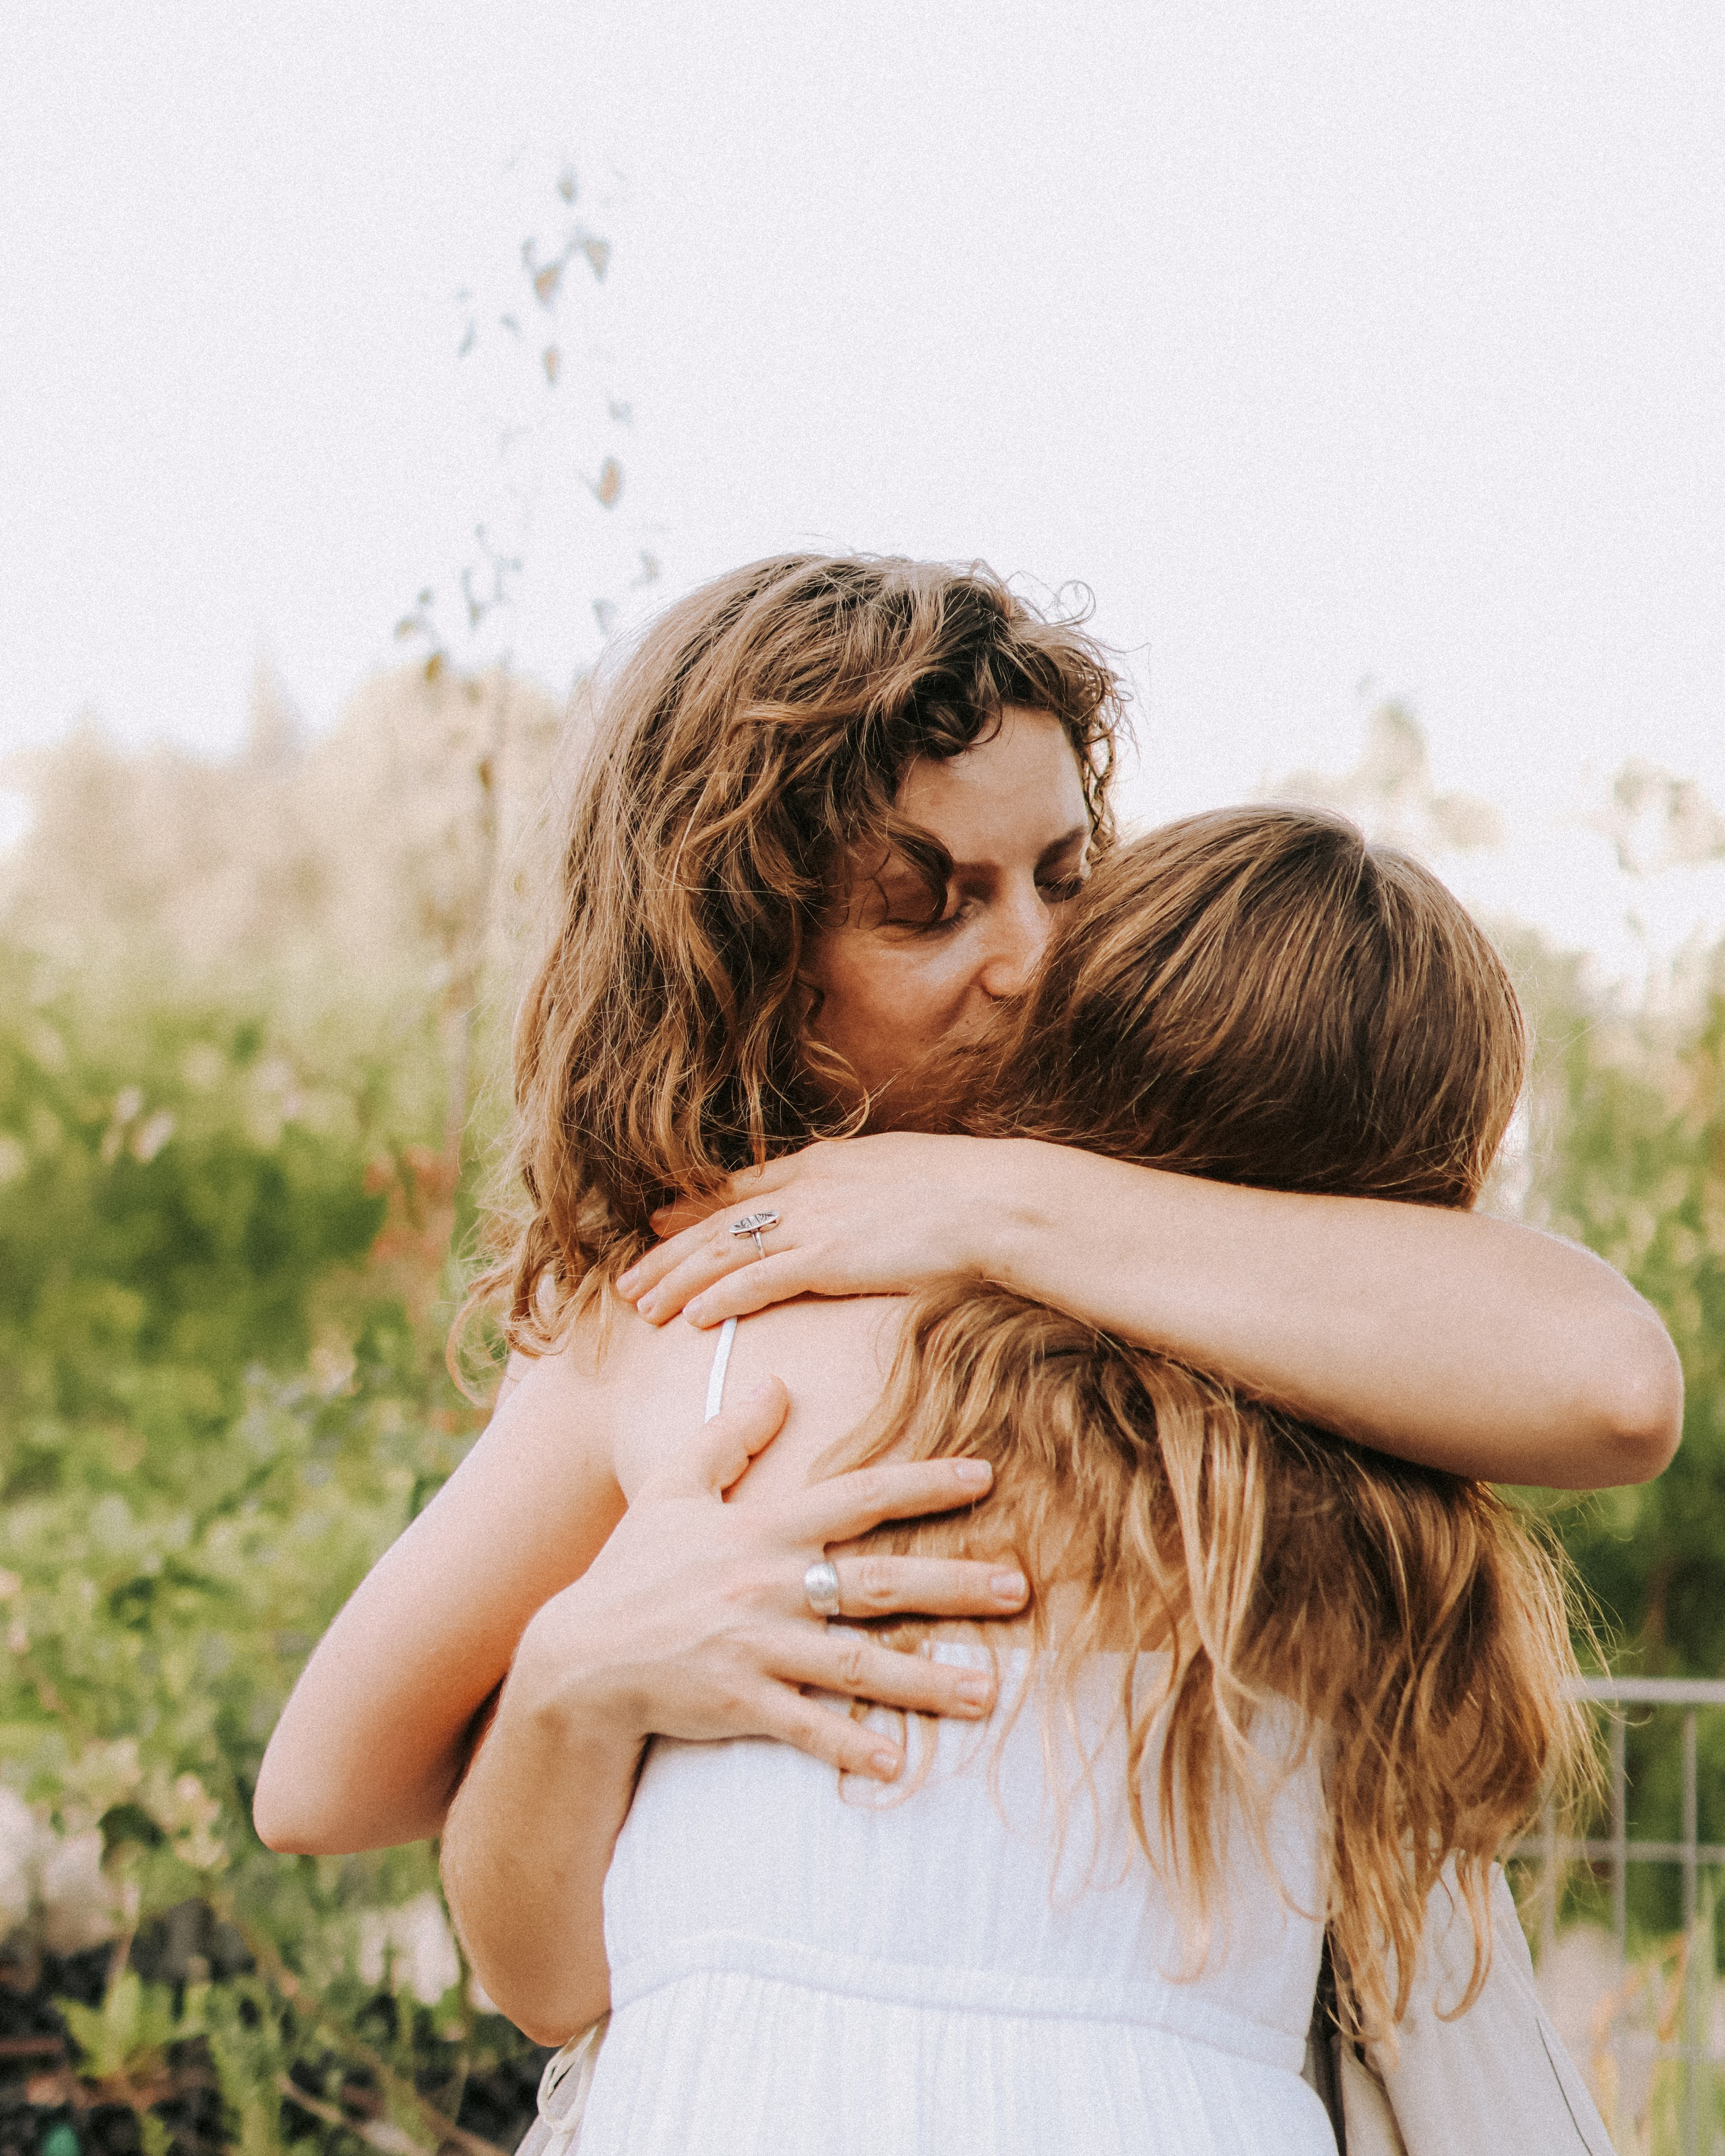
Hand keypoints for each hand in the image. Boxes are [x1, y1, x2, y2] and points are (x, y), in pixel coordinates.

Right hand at [507, 1372, 1028, 1782]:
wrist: (576, 1657)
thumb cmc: (632, 1568)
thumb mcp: (673, 1488)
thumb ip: (728, 1436)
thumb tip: (776, 1384)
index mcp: (762, 1529)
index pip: (857, 1495)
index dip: (922, 1483)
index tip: (984, 1475)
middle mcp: (768, 1585)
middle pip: (877, 1582)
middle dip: (953, 1585)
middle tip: (1020, 1588)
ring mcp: (756, 1648)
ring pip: (857, 1664)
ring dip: (926, 1680)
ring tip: (990, 1693)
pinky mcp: (739, 1703)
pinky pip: (805, 1728)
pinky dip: (849, 1746)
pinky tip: (896, 1764)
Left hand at [616, 1133, 1020, 1327]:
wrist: (995, 1198)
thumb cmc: (967, 1190)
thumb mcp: (903, 1171)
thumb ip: (866, 1187)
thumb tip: (863, 1204)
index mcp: (823, 1163)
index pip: (741, 1189)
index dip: (694, 1207)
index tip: (659, 1221)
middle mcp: (806, 1188)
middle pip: (716, 1221)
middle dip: (667, 1251)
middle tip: (628, 1279)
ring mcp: (813, 1222)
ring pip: (723, 1252)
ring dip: (678, 1280)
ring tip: (642, 1307)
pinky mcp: (827, 1257)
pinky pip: (756, 1281)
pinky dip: (719, 1299)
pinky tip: (692, 1318)